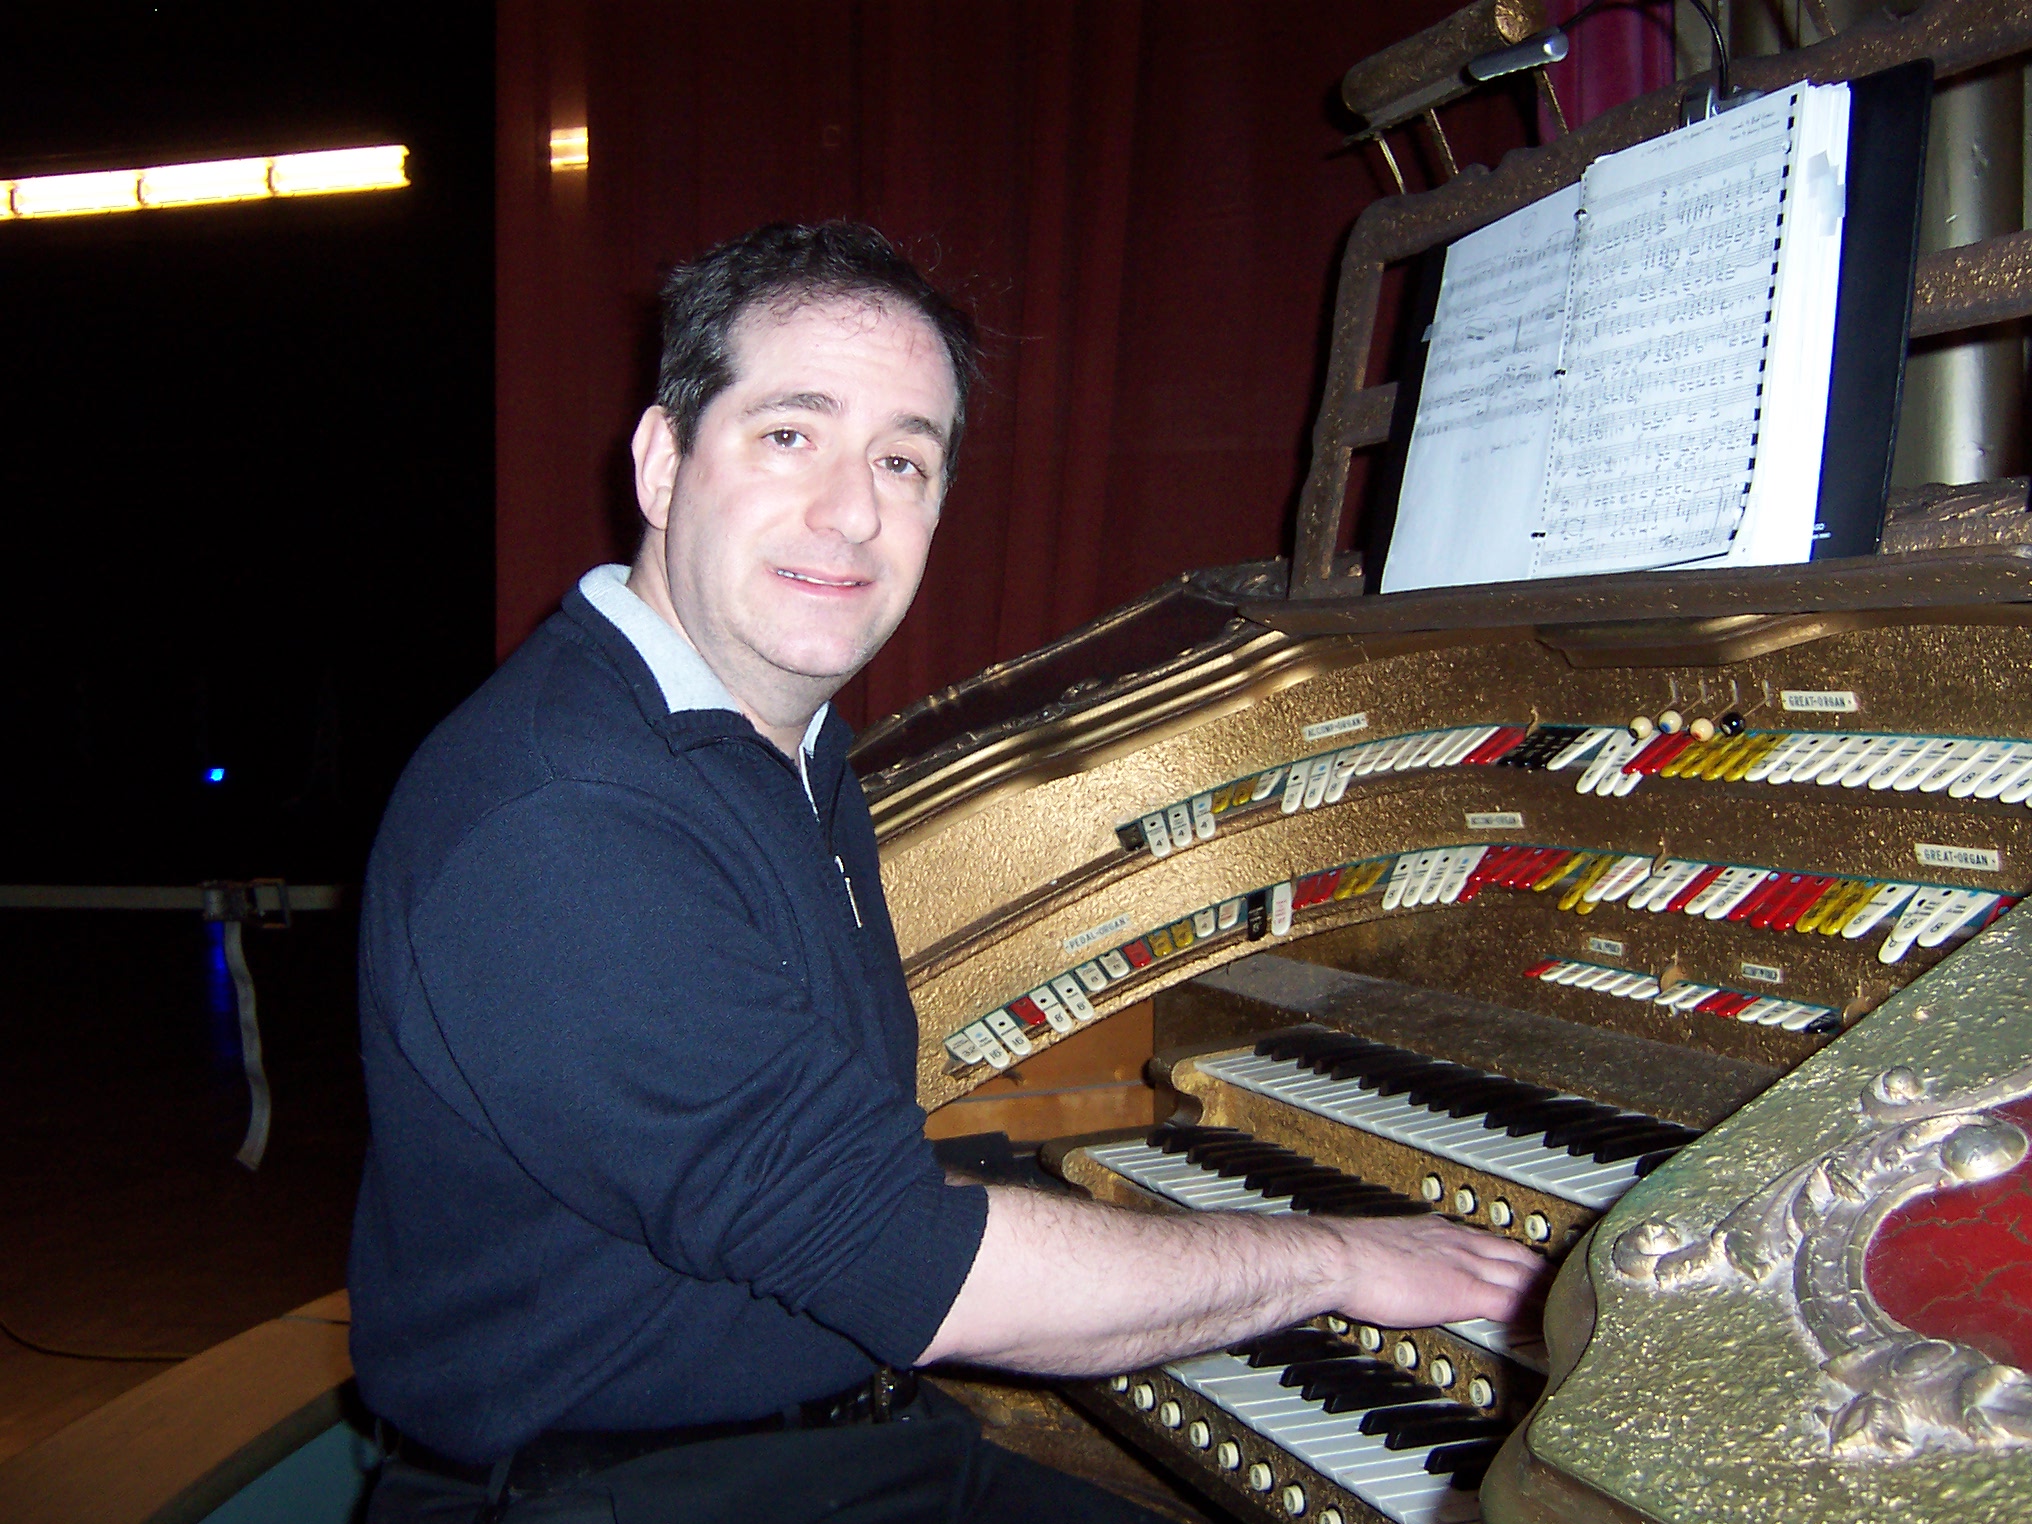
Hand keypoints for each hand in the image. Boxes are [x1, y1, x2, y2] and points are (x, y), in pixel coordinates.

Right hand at [1323, 1213, 1548, 1327]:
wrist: (1342, 1257)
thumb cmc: (1351, 1256)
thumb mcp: (1386, 1247)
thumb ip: (1403, 1256)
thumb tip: (1398, 1265)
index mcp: (1437, 1231)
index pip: (1490, 1242)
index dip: (1516, 1255)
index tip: (1529, 1266)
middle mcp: (1458, 1243)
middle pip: (1517, 1255)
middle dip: (1542, 1271)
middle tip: (1563, 1285)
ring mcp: (1466, 1266)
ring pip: (1523, 1275)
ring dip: (1545, 1290)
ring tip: (1565, 1304)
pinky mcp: (1465, 1291)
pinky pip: (1512, 1303)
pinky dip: (1532, 1313)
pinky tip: (1544, 1324)